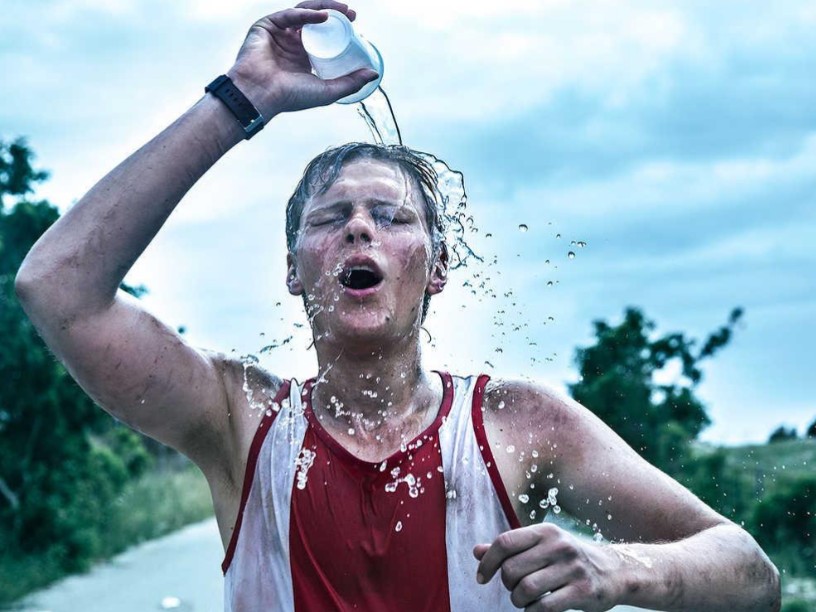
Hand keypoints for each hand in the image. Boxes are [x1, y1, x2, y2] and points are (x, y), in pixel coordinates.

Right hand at [227, 1, 378, 118]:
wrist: (260, 95)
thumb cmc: (290, 97)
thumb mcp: (328, 91)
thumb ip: (350, 83)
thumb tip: (374, 73)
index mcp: (302, 57)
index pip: (323, 36)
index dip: (339, 28)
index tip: (355, 25)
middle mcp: (291, 43)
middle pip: (315, 21)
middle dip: (335, 14)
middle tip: (352, 14)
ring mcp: (279, 33)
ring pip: (304, 13)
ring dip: (324, 7)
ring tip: (342, 10)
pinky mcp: (266, 26)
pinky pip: (290, 15)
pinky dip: (306, 13)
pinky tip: (323, 15)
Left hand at [474, 523, 621, 611]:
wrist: (613, 571)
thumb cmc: (567, 558)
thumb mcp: (541, 546)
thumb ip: (510, 548)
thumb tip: (477, 551)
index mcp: (545, 531)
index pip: (505, 542)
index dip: (488, 562)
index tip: (482, 578)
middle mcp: (558, 545)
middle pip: (512, 569)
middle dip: (507, 585)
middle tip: (514, 589)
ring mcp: (572, 568)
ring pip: (526, 589)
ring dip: (518, 601)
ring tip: (524, 600)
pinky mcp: (582, 591)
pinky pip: (544, 607)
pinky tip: (536, 609)